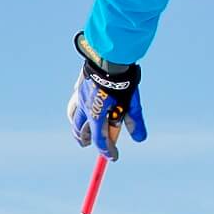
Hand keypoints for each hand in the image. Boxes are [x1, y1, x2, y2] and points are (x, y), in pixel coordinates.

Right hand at [68, 34, 144, 159]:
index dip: (107, 151)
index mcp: (97, 116)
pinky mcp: (79, 87)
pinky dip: (77, 111)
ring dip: (78, 128)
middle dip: (88, 141)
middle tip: (97, 145)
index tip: (114, 157)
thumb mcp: (131, 102)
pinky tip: (82, 108)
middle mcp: (85, 109)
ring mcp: (79, 97)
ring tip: (83, 131)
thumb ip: (134, 121)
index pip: (100, 140)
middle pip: (81, 132)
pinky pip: (74, 103)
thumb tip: (140, 138)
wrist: (108, 56)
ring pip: (73, 118)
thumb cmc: (122, 81)